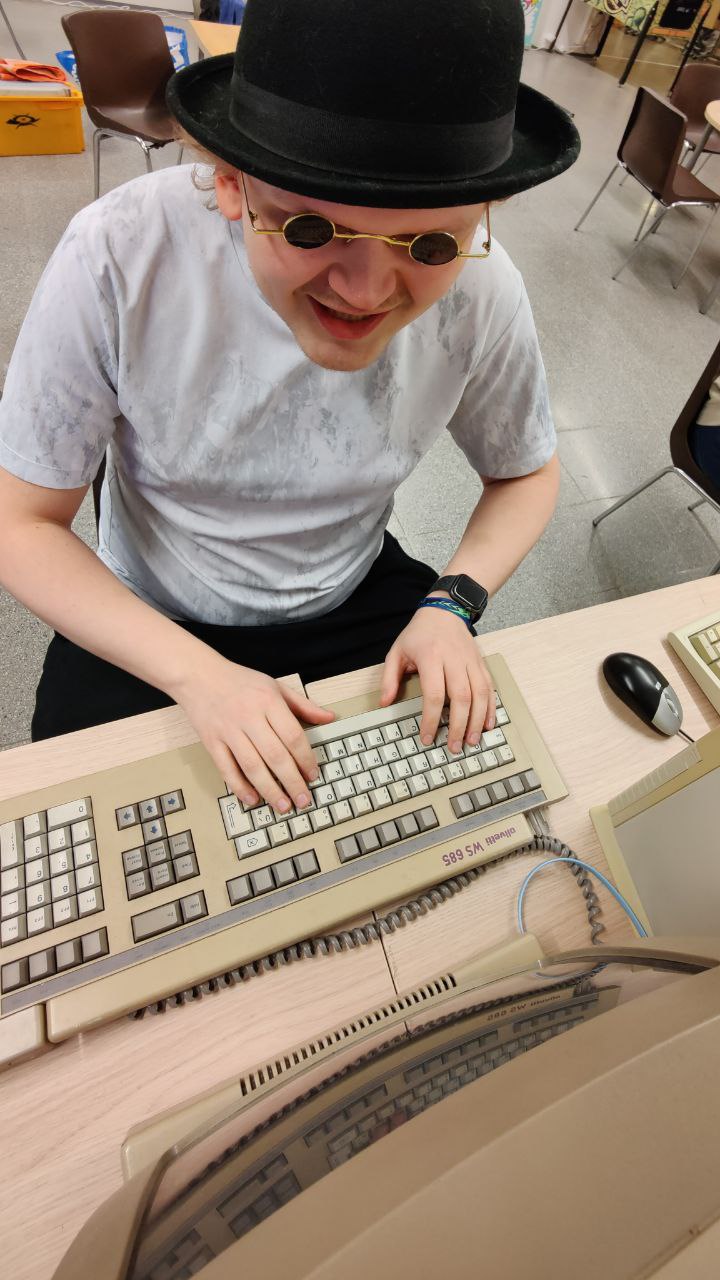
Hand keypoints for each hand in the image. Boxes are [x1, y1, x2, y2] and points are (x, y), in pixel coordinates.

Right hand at [173, 652, 334, 811]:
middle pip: (275, 756)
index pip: (293, 736)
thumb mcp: (275, 686)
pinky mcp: (212, 742)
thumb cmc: (239, 681)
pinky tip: (252, 799)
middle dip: (292, 782)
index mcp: (268, 702)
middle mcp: (249, 717)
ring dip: (270, 790)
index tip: (313, 775)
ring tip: (283, 806)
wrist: (198, 675)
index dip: (305, 759)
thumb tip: (329, 717)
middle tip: (303, 800)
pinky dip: (239, 787)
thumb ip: (303, 705)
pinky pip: (226, 769)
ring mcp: (228, 731)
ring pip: (252, 766)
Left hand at [379, 607, 494, 751]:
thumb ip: (389, 678)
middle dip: (458, 726)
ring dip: (477, 721)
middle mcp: (454, 660)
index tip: (427, 737)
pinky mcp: (481, 664)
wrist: (444, 611)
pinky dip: (490, 708)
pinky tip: (488, 724)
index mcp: (431, 657)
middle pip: (461, 698)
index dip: (431, 720)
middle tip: (453, 747)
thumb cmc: (419, 634)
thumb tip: (384, 703)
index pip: (434, 695)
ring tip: (472, 741)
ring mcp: (471, 662)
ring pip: (480, 695)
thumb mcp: (396, 651)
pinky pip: (489, 688)